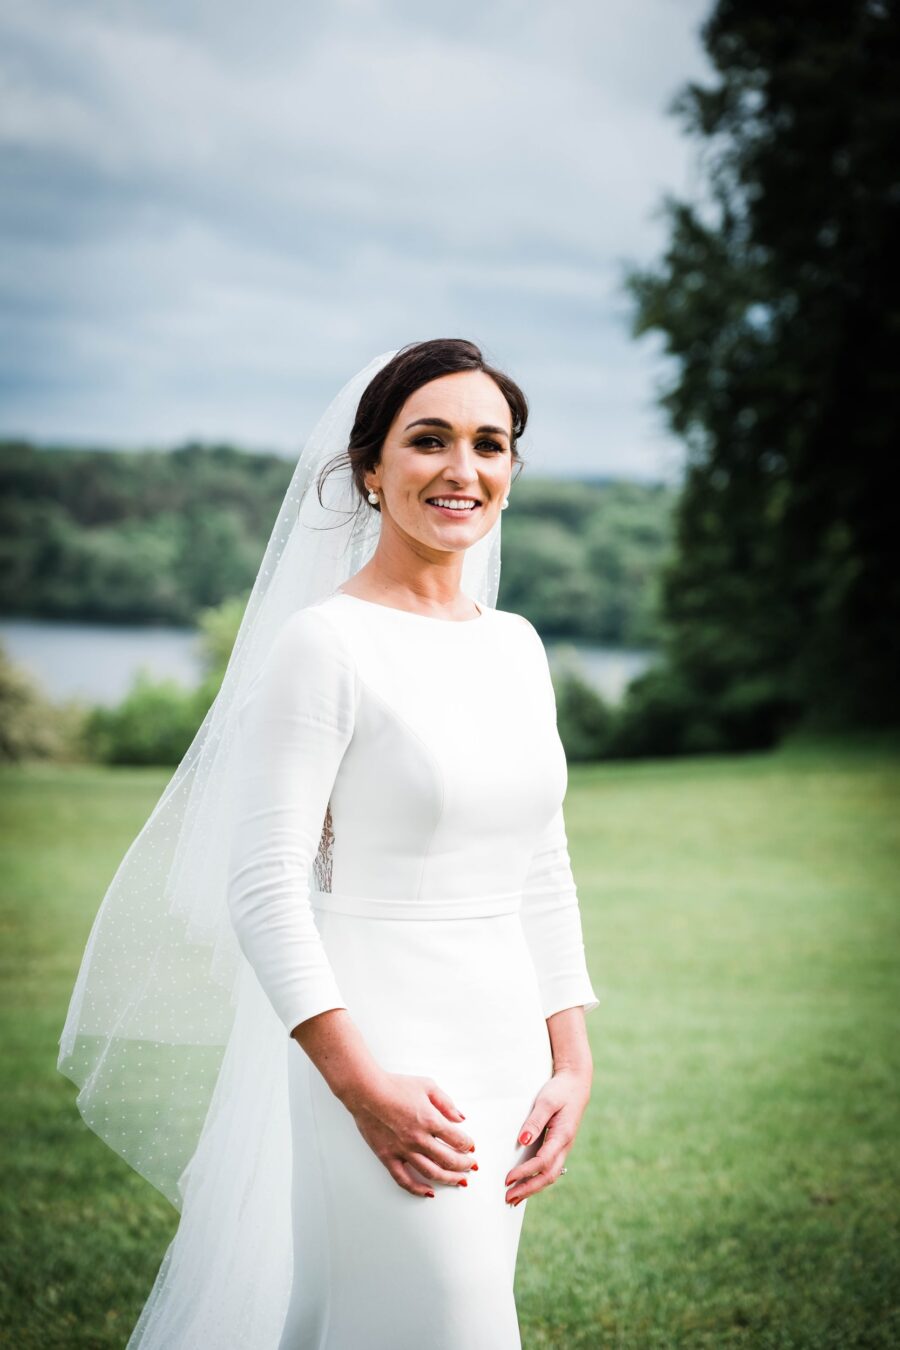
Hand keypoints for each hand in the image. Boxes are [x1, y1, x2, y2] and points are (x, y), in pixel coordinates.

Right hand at [346, 1070, 477, 1198]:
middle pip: (449, 1160)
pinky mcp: (388, 1157)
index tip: (470, 1147)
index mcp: (430, 1120)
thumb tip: (460, 1118)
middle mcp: (419, 1138)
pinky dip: (418, 1189)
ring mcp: (403, 1150)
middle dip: (464, 1165)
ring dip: (449, 1179)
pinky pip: (404, 1180)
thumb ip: (446, 1103)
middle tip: (470, 1166)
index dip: (468, 1145)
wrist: (366, 1091)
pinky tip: (429, 1192)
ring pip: (432, 1173)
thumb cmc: (395, 1086)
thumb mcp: (427, 1085)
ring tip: (459, 1181)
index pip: (458, 1139)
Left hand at [504, 1065, 591, 1204]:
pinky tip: (525, 1183)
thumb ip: (535, 1122)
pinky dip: (536, 1179)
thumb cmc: (560, 1091)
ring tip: (514, 1198)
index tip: (507, 1179)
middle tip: (508, 1199)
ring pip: (550, 1175)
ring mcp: (563, 1148)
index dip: (525, 1172)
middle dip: (528, 1189)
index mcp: (562, 1137)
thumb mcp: (546, 1102)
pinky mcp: (558, 1145)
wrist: (576, 1084)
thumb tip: (522, 1142)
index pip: (542, 1162)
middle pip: (548, 1176)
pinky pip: (549, 1168)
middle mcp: (565, 1146)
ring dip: (532, 1188)